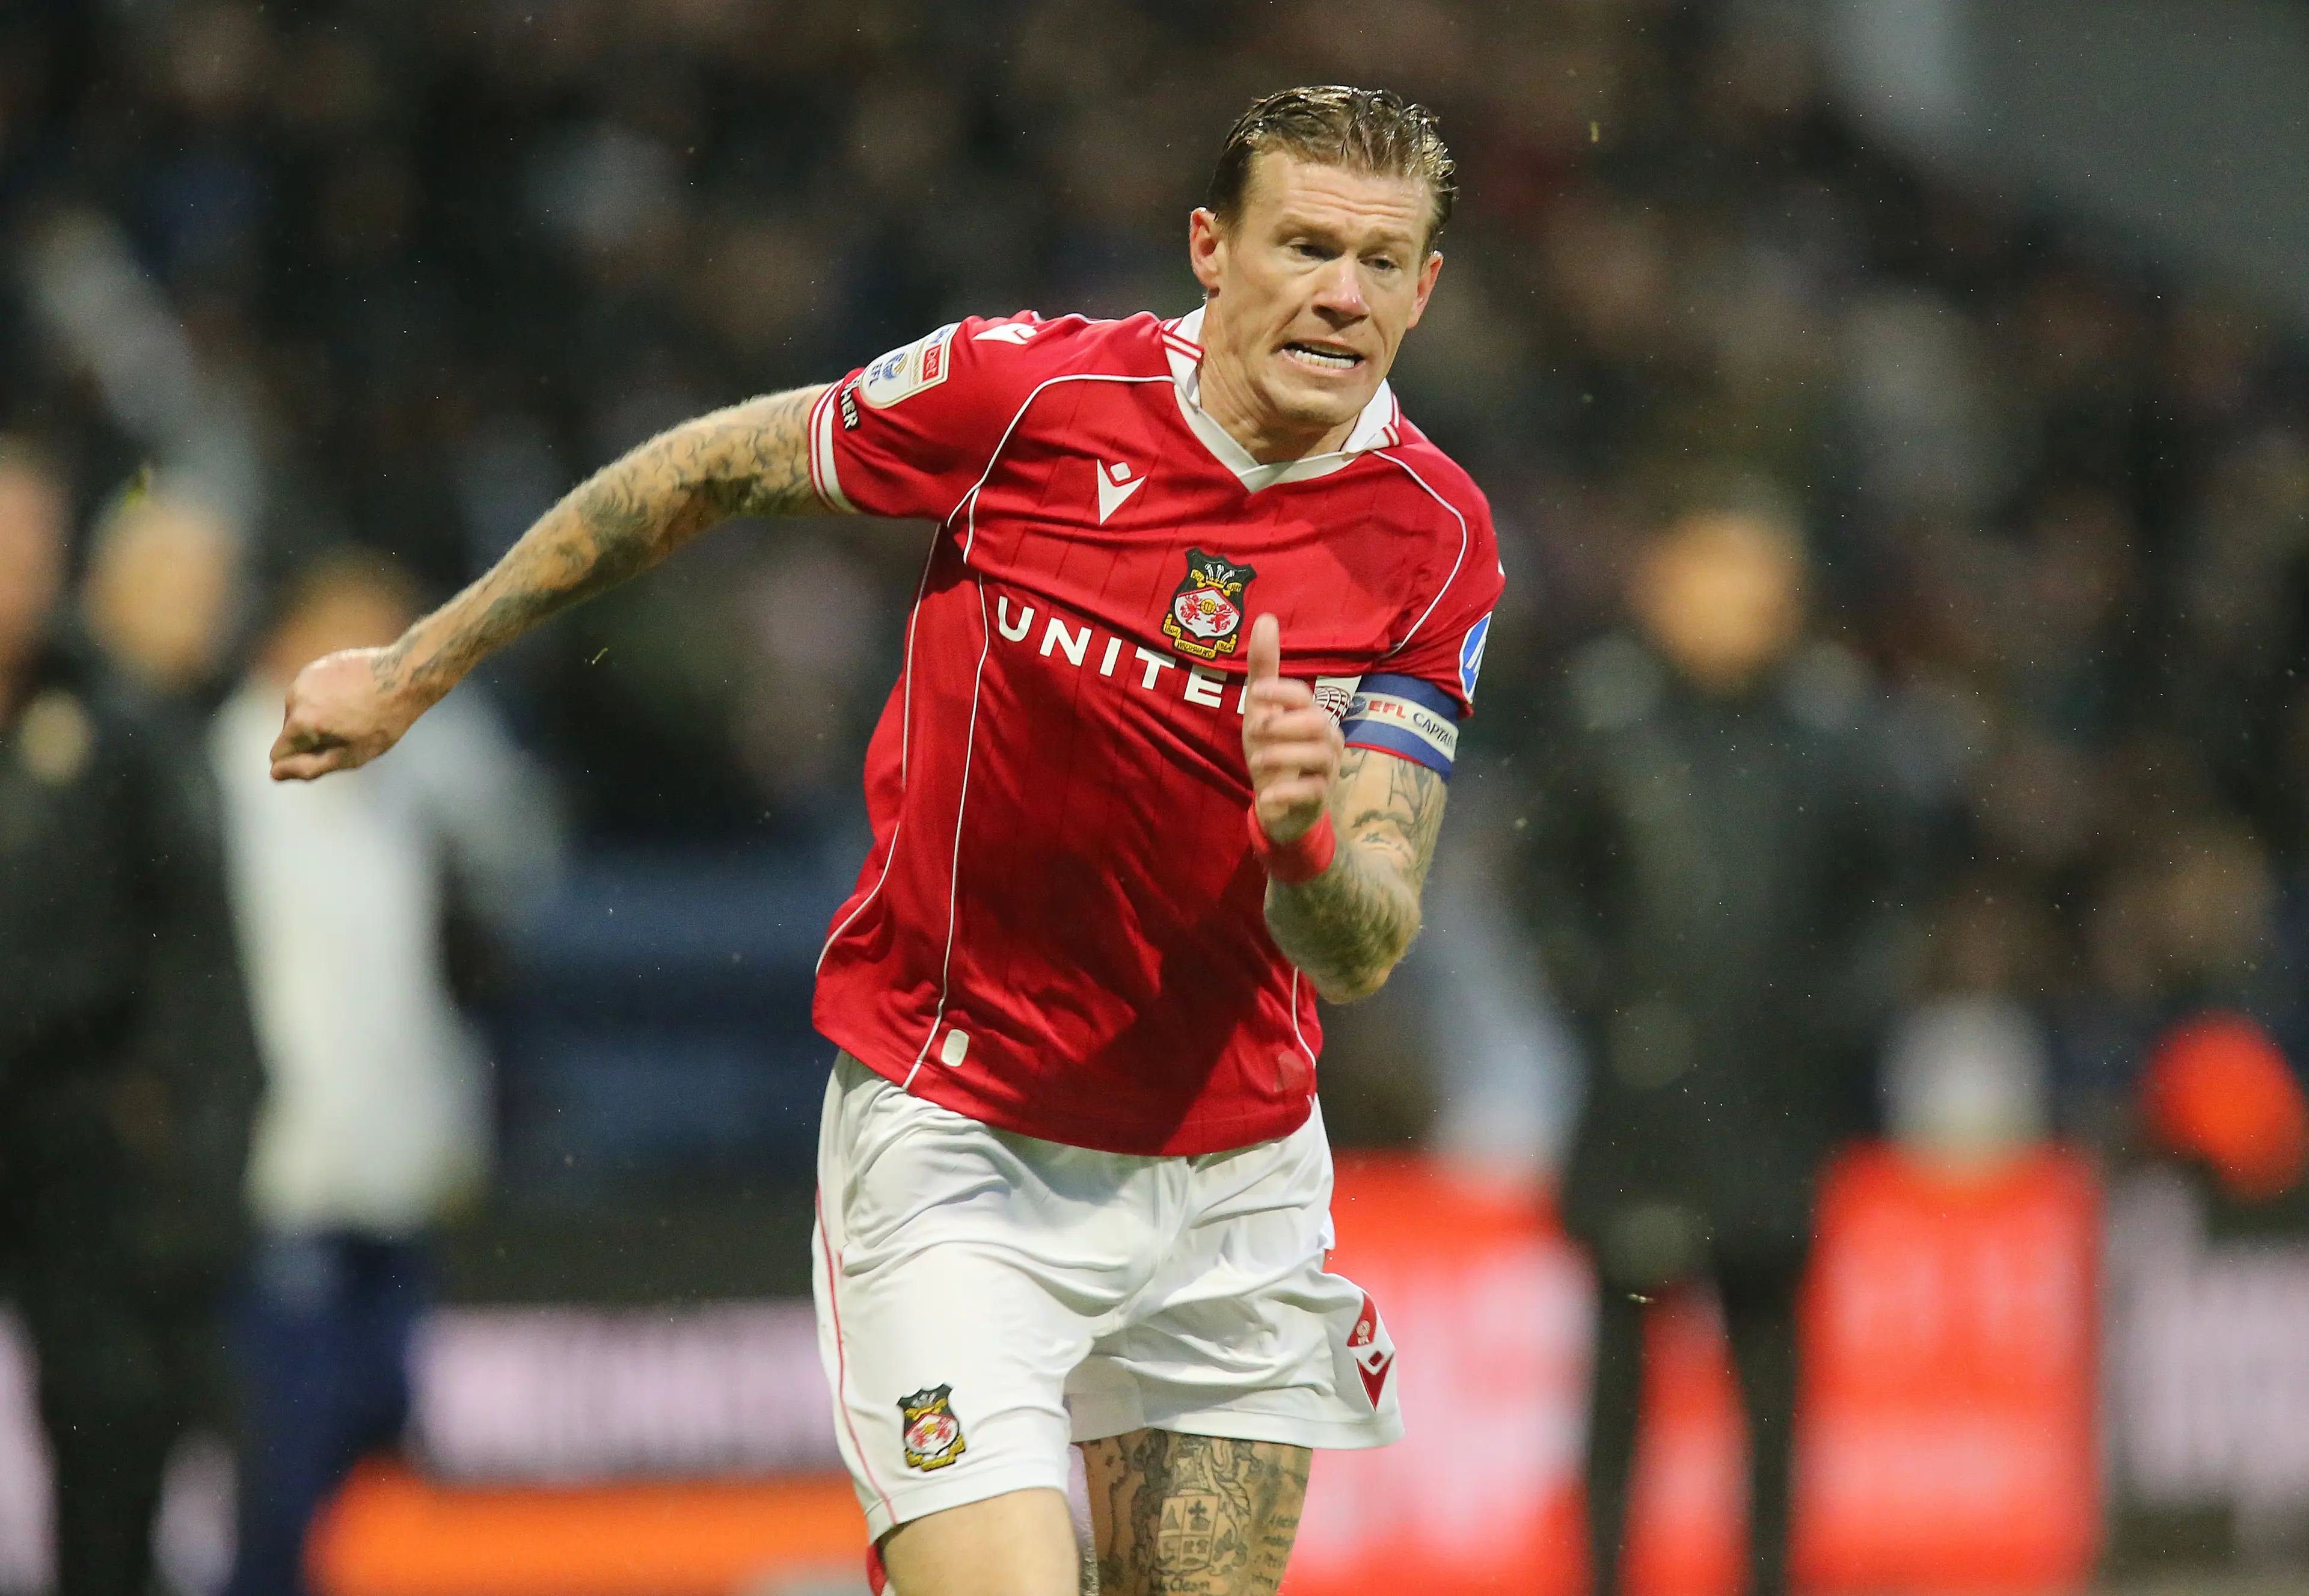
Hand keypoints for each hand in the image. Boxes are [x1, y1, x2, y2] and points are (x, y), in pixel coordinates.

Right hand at [269, 648, 419, 780]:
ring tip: (354, 712)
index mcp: (300, 722)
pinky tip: (354, 696)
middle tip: (351, 731)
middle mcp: (294, 697)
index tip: (331, 752)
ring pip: (301, 710)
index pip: (278, 754)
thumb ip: (309, 767)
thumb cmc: (383, 722)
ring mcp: (304, 677)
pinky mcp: (316, 665)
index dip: (302, 760)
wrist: (405, 677)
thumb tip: (274, 773)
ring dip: (320, 716)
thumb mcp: (350, 756)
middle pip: (291, 731)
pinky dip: (327, 697)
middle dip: (314, 737)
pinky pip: (313, 692)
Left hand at [1241, 613, 1340, 844]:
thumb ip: (1265, 669)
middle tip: (1255, 731)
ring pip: (1317, 754)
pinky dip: (1287, 791)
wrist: (1281, 805)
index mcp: (1311, 714)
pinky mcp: (1322, 796)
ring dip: (1282, 756)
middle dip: (1282, 725)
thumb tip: (1267, 618)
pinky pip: (1312, 790)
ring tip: (1257, 762)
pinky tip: (1266, 795)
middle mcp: (1326, 737)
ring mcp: (1328, 767)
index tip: (1256, 693)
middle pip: (1315, 722)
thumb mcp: (1262, 711)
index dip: (1281, 691)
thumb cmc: (1274, 751)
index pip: (1303, 695)